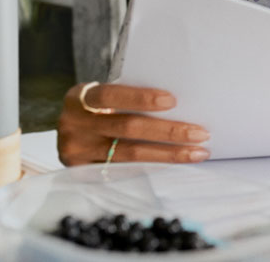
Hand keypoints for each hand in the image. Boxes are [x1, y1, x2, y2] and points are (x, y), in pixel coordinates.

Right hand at [57, 83, 210, 165]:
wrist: (69, 133)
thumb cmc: (99, 109)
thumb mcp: (104, 97)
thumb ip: (128, 97)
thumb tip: (180, 104)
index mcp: (80, 98)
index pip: (112, 95)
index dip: (141, 98)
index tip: (172, 101)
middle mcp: (75, 125)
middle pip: (127, 128)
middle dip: (168, 131)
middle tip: (200, 133)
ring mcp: (76, 152)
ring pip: (130, 155)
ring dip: (168, 154)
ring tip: (198, 152)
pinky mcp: (84, 173)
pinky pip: (124, 172)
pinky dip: (153, 168)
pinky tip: (175, 167)